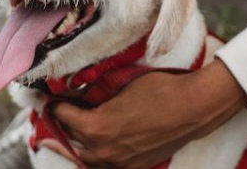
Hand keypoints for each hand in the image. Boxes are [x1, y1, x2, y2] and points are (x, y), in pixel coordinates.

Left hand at [47, 59, 246, 168]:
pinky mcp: (134, 167)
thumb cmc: (160, 91)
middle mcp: (103, 151)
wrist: (193, 108)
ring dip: (80, 143)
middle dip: (65, 124)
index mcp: (95, 129)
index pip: (63, 116)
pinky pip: (107, 163)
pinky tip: (101, 142)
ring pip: (87, 157)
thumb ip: (97, 94)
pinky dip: (100, 153)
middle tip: (62, 112)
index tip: (53, 97)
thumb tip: (82, 93)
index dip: (56, 104)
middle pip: (71, 139)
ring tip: (76, 132)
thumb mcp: (121, 85)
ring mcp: (119, 163)